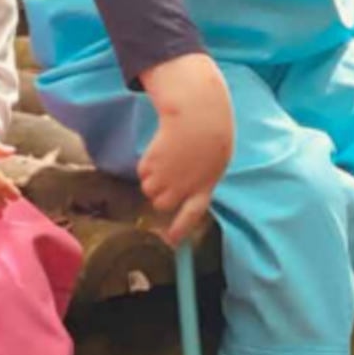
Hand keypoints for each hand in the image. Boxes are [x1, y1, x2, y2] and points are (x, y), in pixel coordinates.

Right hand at [139, 53, 234, 245]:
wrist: (198, 113)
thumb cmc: (209, 133)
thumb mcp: (212, 161)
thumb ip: (199, 181)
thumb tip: (180, 198)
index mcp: (205, 186)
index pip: (192, 215)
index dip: (180, 229)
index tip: (171, 240)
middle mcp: (184, 187)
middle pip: (162, 204)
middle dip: (161, 194)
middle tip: (168, 175)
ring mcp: (167, 178)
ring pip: (149, 189)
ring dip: (153, 177)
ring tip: (166, 156)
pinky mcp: (152, 166)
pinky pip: (142, 173)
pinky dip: (147, 163)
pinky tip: (160, 149)